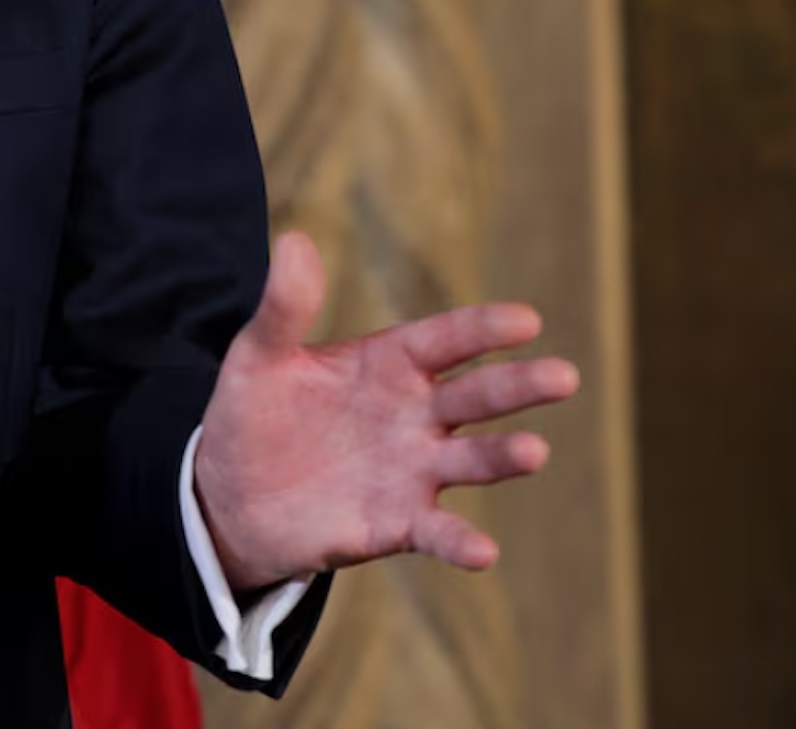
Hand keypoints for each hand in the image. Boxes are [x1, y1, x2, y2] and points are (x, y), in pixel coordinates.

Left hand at [193, 231, 579, 591]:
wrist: (232, 495)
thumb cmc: (253, 414)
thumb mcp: (258, 357)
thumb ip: (284, 308)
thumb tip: (296, 240)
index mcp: (389, 364)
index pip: (445, 340)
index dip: (483, 329)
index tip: (527, 320)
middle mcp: (414, 415)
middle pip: (475, 396)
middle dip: (519, 386)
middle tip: (564, 376)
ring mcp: (412, 470)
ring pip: (471, 461)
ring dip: (503, 457)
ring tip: (535, 450)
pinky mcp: (397, 524)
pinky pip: (436, 533)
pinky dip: (459, 543)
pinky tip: (483, 553)